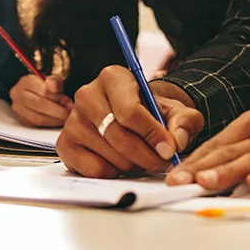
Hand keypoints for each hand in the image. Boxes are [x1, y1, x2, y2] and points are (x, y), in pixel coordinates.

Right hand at [9, 74, 71, 126]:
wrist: (36, 94)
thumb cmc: (46, 87)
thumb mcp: (52, 80)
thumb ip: (55, 81)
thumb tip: (54, 87)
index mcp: (25, 82)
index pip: (41, 90)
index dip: (56, 97)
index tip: (68, 101)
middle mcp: (18, 95)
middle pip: (39, 104)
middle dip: (58, 109)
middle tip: (69, 110)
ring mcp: (18, 109)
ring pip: (38, 117)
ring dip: (55, 118)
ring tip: (66, 116)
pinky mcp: (22, 121)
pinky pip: (37, 125)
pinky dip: (51, 123)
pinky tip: (59, 120)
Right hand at [57, 67, 204, 177]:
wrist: (135, 119)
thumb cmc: (154, 112)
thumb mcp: (177, 111)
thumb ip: (185, 123)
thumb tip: (177, 142)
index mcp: (113, 77)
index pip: (130, 111)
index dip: (153, 135)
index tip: (169, 150)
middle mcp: (87, 95)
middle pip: (118, 136)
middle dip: (146, 155)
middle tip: (161, 163)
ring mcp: (72, 120)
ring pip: (109, 155)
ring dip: (133, 165)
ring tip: (143, 158)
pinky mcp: (65, 144)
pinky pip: (93, 169)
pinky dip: (113, 172)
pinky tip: (121, 162)